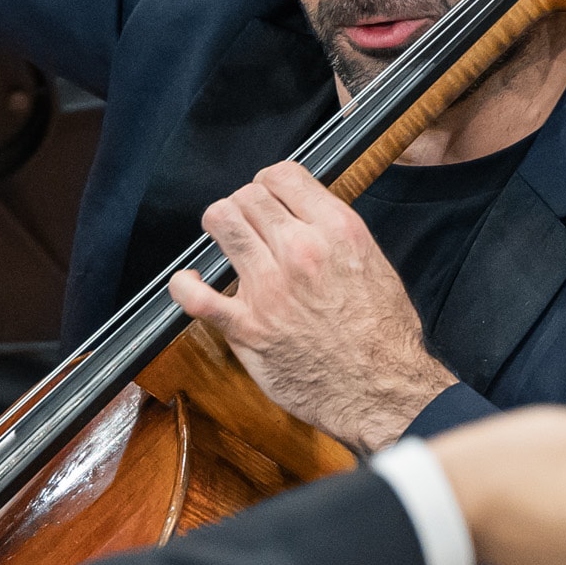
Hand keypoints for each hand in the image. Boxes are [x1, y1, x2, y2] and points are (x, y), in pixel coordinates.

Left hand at [169, 161, 450, 453]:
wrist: (381, 390)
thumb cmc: (382, 334)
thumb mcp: (372, 262)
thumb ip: (334, 233)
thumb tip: (302, 213)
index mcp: (337, 231)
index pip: (282, 175)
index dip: (268, 182)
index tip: (267, 197)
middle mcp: (300, 252)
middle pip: (247, 196)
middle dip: (244, 205)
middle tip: (249, 225)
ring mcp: (269, 289)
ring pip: (220, 222)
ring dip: (218, 227)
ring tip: (226, 242)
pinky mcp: (246, 328)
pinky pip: (194, 295)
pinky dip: (183, 285)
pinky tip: (190, 283)